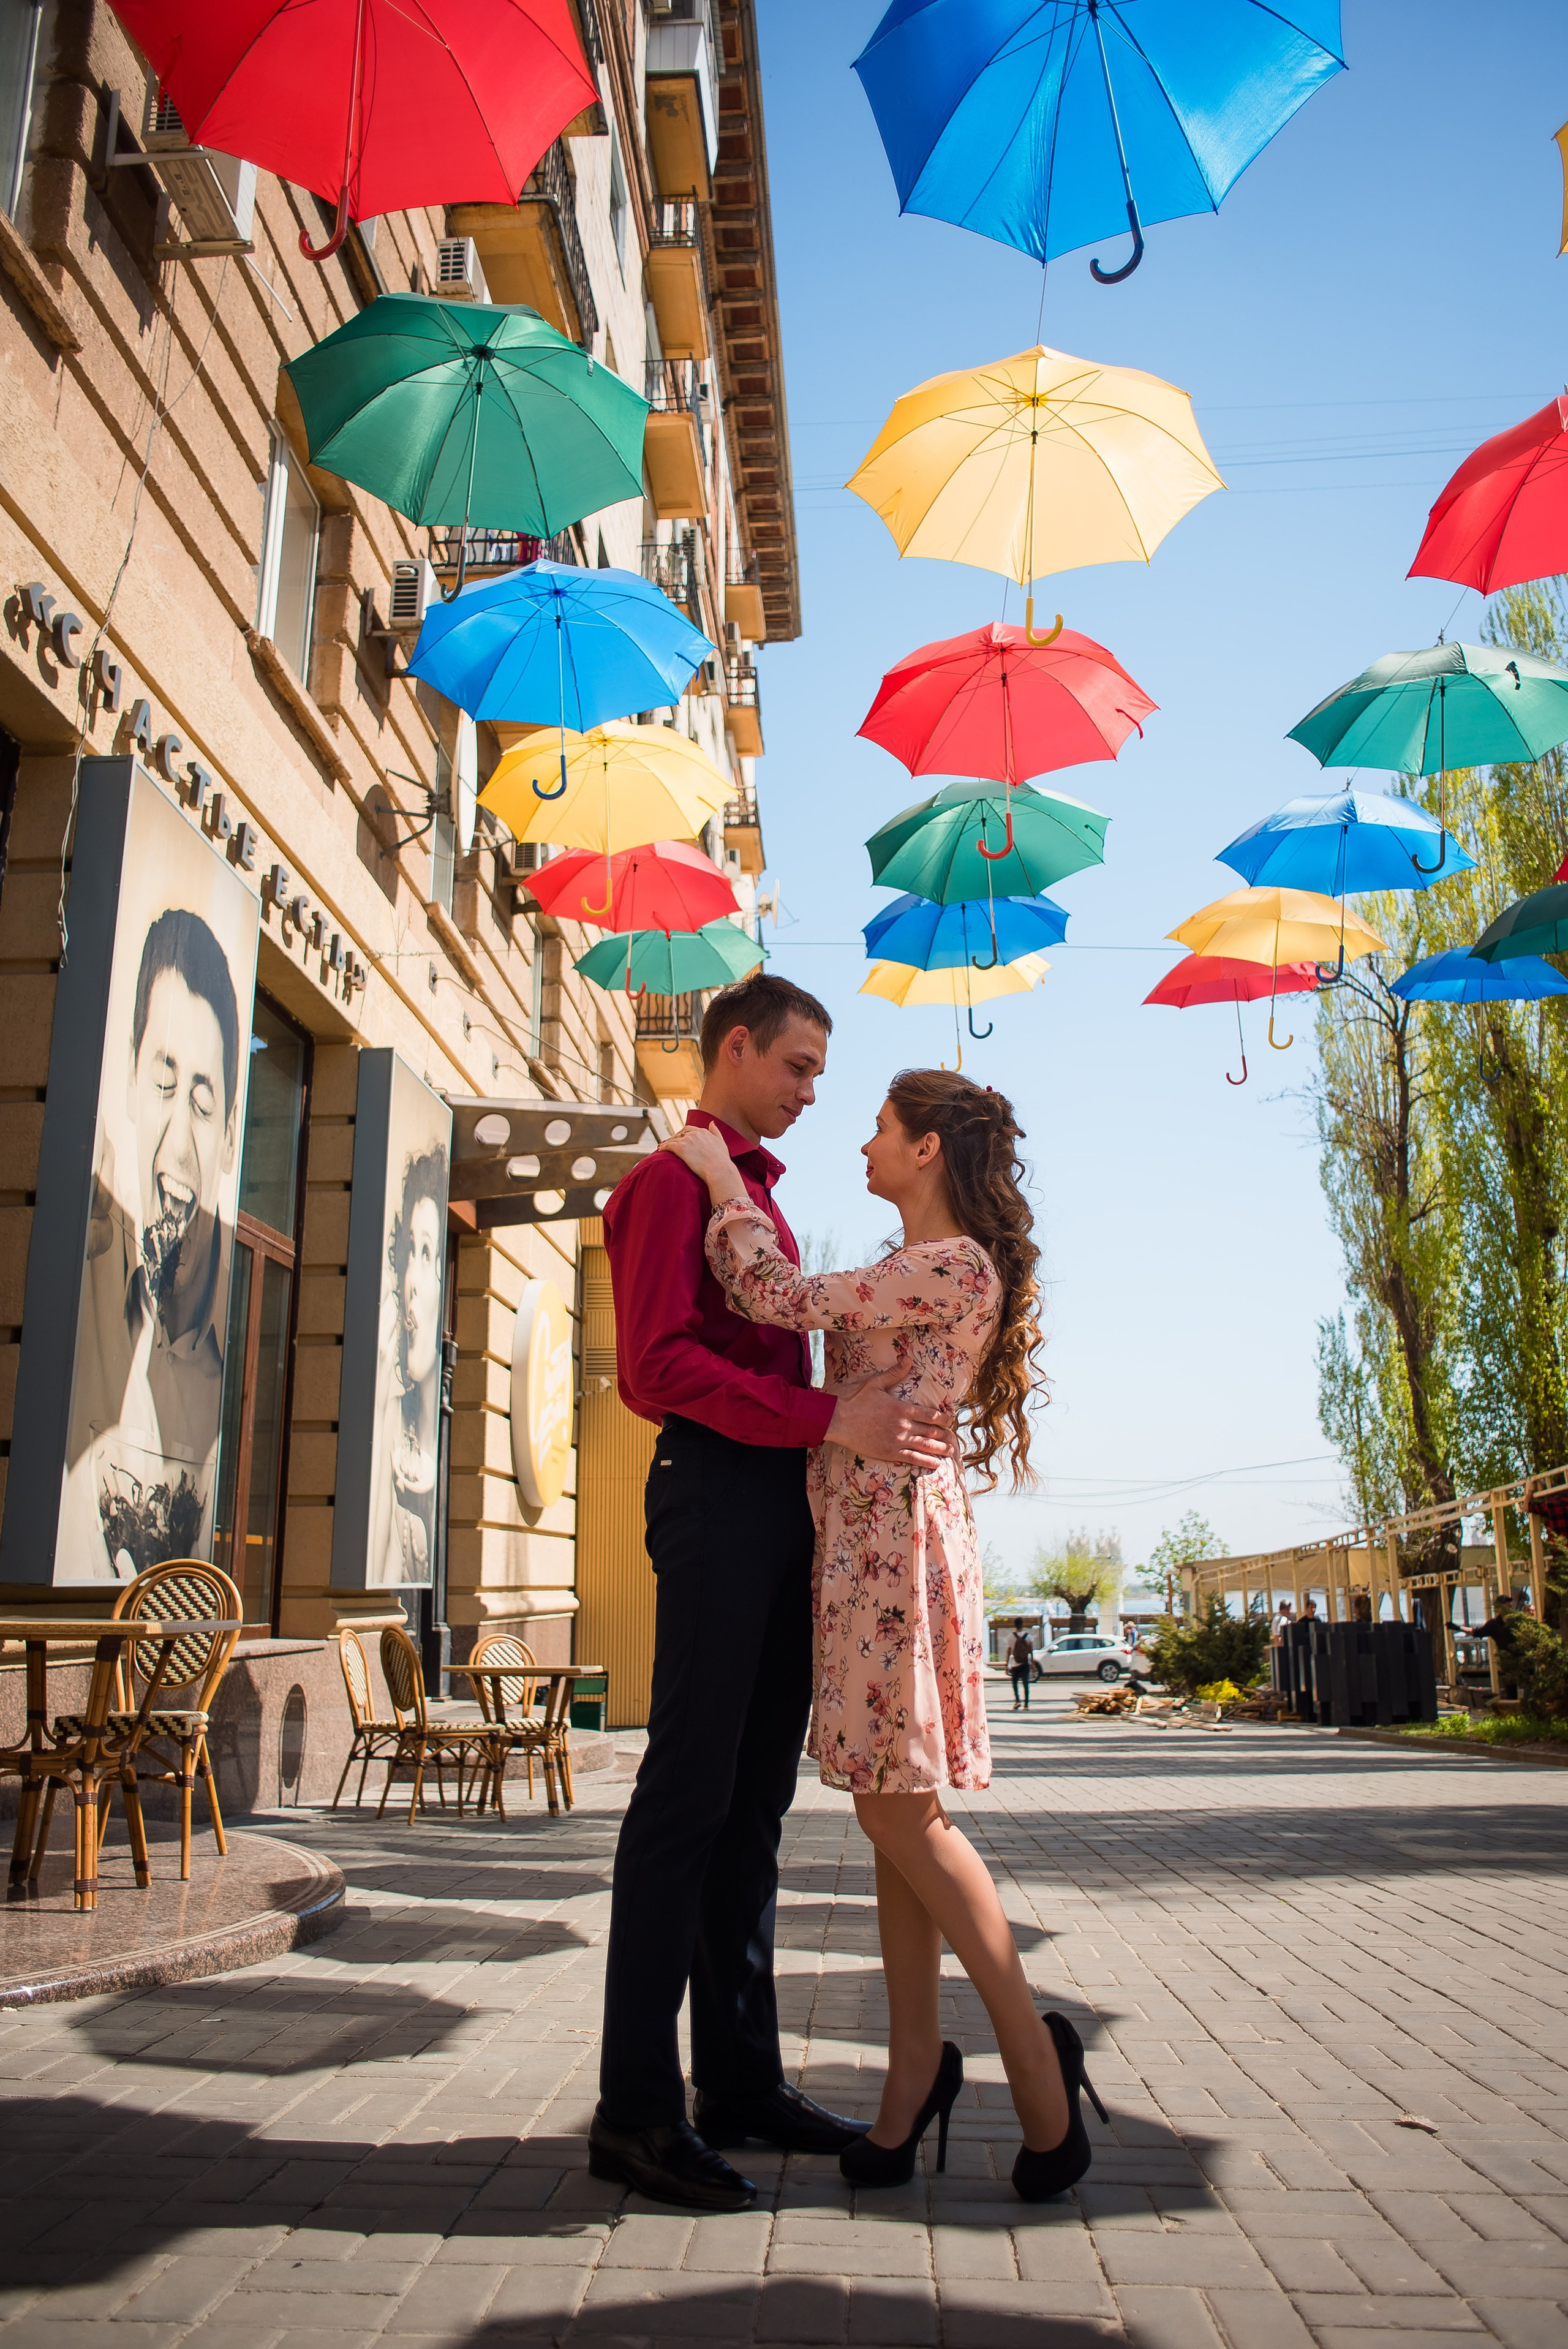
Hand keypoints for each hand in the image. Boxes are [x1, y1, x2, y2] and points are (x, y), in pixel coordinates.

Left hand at [659, 1121, 744, 1204]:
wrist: (718, 1169)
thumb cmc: (721, 1160)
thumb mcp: (721, 1142)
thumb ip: (715, 1131)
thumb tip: (712, 1123)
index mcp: (703, 1132)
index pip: (690, 1129)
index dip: (684, 1134)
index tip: (681, 1138)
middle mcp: (695, 1133)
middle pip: (680, 1133)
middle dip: (675, 1137)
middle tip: (670, 1142)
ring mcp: (687, 1140)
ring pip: (673, 1139)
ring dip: (667, 1142)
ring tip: (662, 1146)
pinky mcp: (681, 1148)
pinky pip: (669, 1145)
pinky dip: (663, 1147)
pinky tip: (660, 1150)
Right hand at [827, 1368, 952, 1470]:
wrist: (835, 1419)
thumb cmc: (853, 1399)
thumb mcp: (875, 1383)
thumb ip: (894, 1373)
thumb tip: (908, 1359)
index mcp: (902, 1407)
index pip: (930, 1414)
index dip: (944, 1418)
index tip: (951, 1420)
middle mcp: (903, 1425)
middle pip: (932, 1431)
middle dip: (946, 1435)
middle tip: (954, 1439)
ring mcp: (897, 1440)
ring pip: (926, 1446)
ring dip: (941, 1449)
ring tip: (950, 1452)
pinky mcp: (888, 1453)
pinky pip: (912, 1458)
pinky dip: (926, 1461)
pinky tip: (936, 1464)